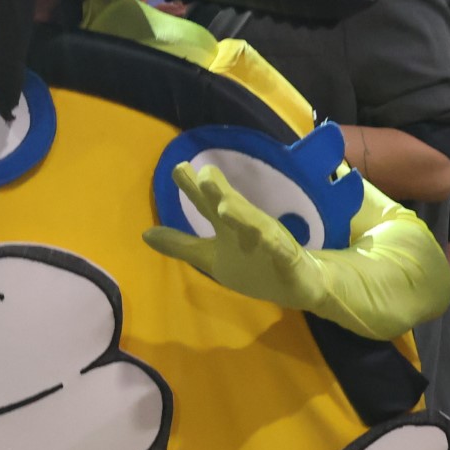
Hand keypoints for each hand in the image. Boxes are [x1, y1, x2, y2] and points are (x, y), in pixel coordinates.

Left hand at [144, 163, 329, 315]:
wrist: (304, 282)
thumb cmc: (255, 264)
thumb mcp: (211, 257)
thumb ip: (181, 245)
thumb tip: (145, 234)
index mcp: (227, 227)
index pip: (206, 205)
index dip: (192, 188)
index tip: (178, 167)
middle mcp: (246, 228)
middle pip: (230, 206)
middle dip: (216, 191)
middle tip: (200, 171)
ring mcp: (269, 241)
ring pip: (254, 225)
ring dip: (240, 213)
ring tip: (223, 205)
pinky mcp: (288, 258)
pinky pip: (279, 251)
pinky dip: (272, 243)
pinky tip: (265, 236)